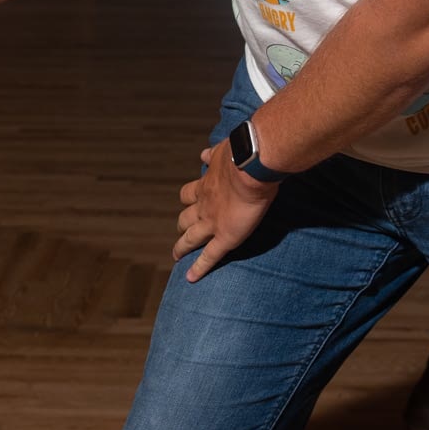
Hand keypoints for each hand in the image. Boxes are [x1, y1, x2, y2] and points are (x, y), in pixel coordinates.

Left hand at [175, 137, 281, 282]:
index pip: (189, 195)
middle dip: (182, 224)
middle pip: (185, 217)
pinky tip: (190, 278)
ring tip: (178, 254)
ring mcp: (212, 223)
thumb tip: (205, 154)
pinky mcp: (224, 238)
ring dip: (182, 246)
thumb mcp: (224, 151)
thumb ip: (214, 156)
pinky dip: (199, 268)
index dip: (187, 201)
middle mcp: (204, 204)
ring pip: (191, 238)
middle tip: (180, 231)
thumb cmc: (243, 156)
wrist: (251, 167)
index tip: (186, 205)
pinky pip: (209, 256)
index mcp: (206, 185)